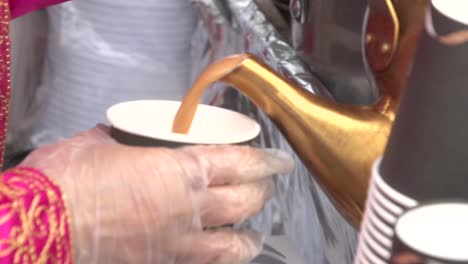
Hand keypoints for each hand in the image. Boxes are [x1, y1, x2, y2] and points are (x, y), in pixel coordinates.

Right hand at [21, 126, 293, 262]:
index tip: (279, 161)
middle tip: (264, 185)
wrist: (40, 227)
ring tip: (254, 232)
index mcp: (177, 171)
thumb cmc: (67, 178)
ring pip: (233, 246)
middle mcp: (187, 209)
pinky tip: (220, 257)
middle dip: (261, 192)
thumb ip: (126, 140)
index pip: (237, 164)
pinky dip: (219, 260)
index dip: (264, 162)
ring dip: (249, 235)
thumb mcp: (99, 143)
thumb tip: (130, 138)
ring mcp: (177, 244)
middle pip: (244, 202)